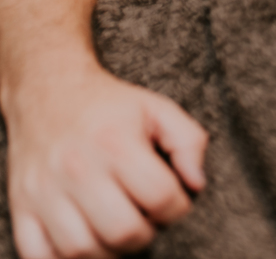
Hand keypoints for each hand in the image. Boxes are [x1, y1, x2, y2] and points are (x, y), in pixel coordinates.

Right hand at [6, 65, 207, 258]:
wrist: (48, 92)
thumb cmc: (109, 105)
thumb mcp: (159, 109)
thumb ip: (190, 142)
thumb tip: (196, 184)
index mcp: (116, 143)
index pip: (160, 197)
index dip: (178, 207)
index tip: (173, 200)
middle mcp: (77, 169)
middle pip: (123, 232)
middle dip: (147, 233)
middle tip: (146, 218)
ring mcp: (44, 191)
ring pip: (81, 251)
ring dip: (110, 251)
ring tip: (118, 229)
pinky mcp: (21, 206)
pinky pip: (39, 256)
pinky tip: (87, 239)